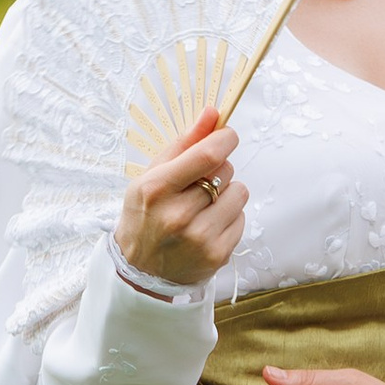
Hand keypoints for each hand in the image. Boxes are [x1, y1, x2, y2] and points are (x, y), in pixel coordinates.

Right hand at [118, 109, 246, 290]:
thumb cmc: (145, 216)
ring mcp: (200, 238)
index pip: (206, 155)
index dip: (224, 139)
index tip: (227, 136)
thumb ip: (183, 144)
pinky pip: (242, 218)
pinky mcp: (218, 254)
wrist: (142, 271)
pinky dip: (229, 217)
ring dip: (227, 194)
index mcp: (157, 189)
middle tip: (199, 183)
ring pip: (239, 193)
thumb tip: (212, 113)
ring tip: (205, 206)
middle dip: (219, 169)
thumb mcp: (151, 176)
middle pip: (225, 171)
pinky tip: (208, 225)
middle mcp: (178, 215)